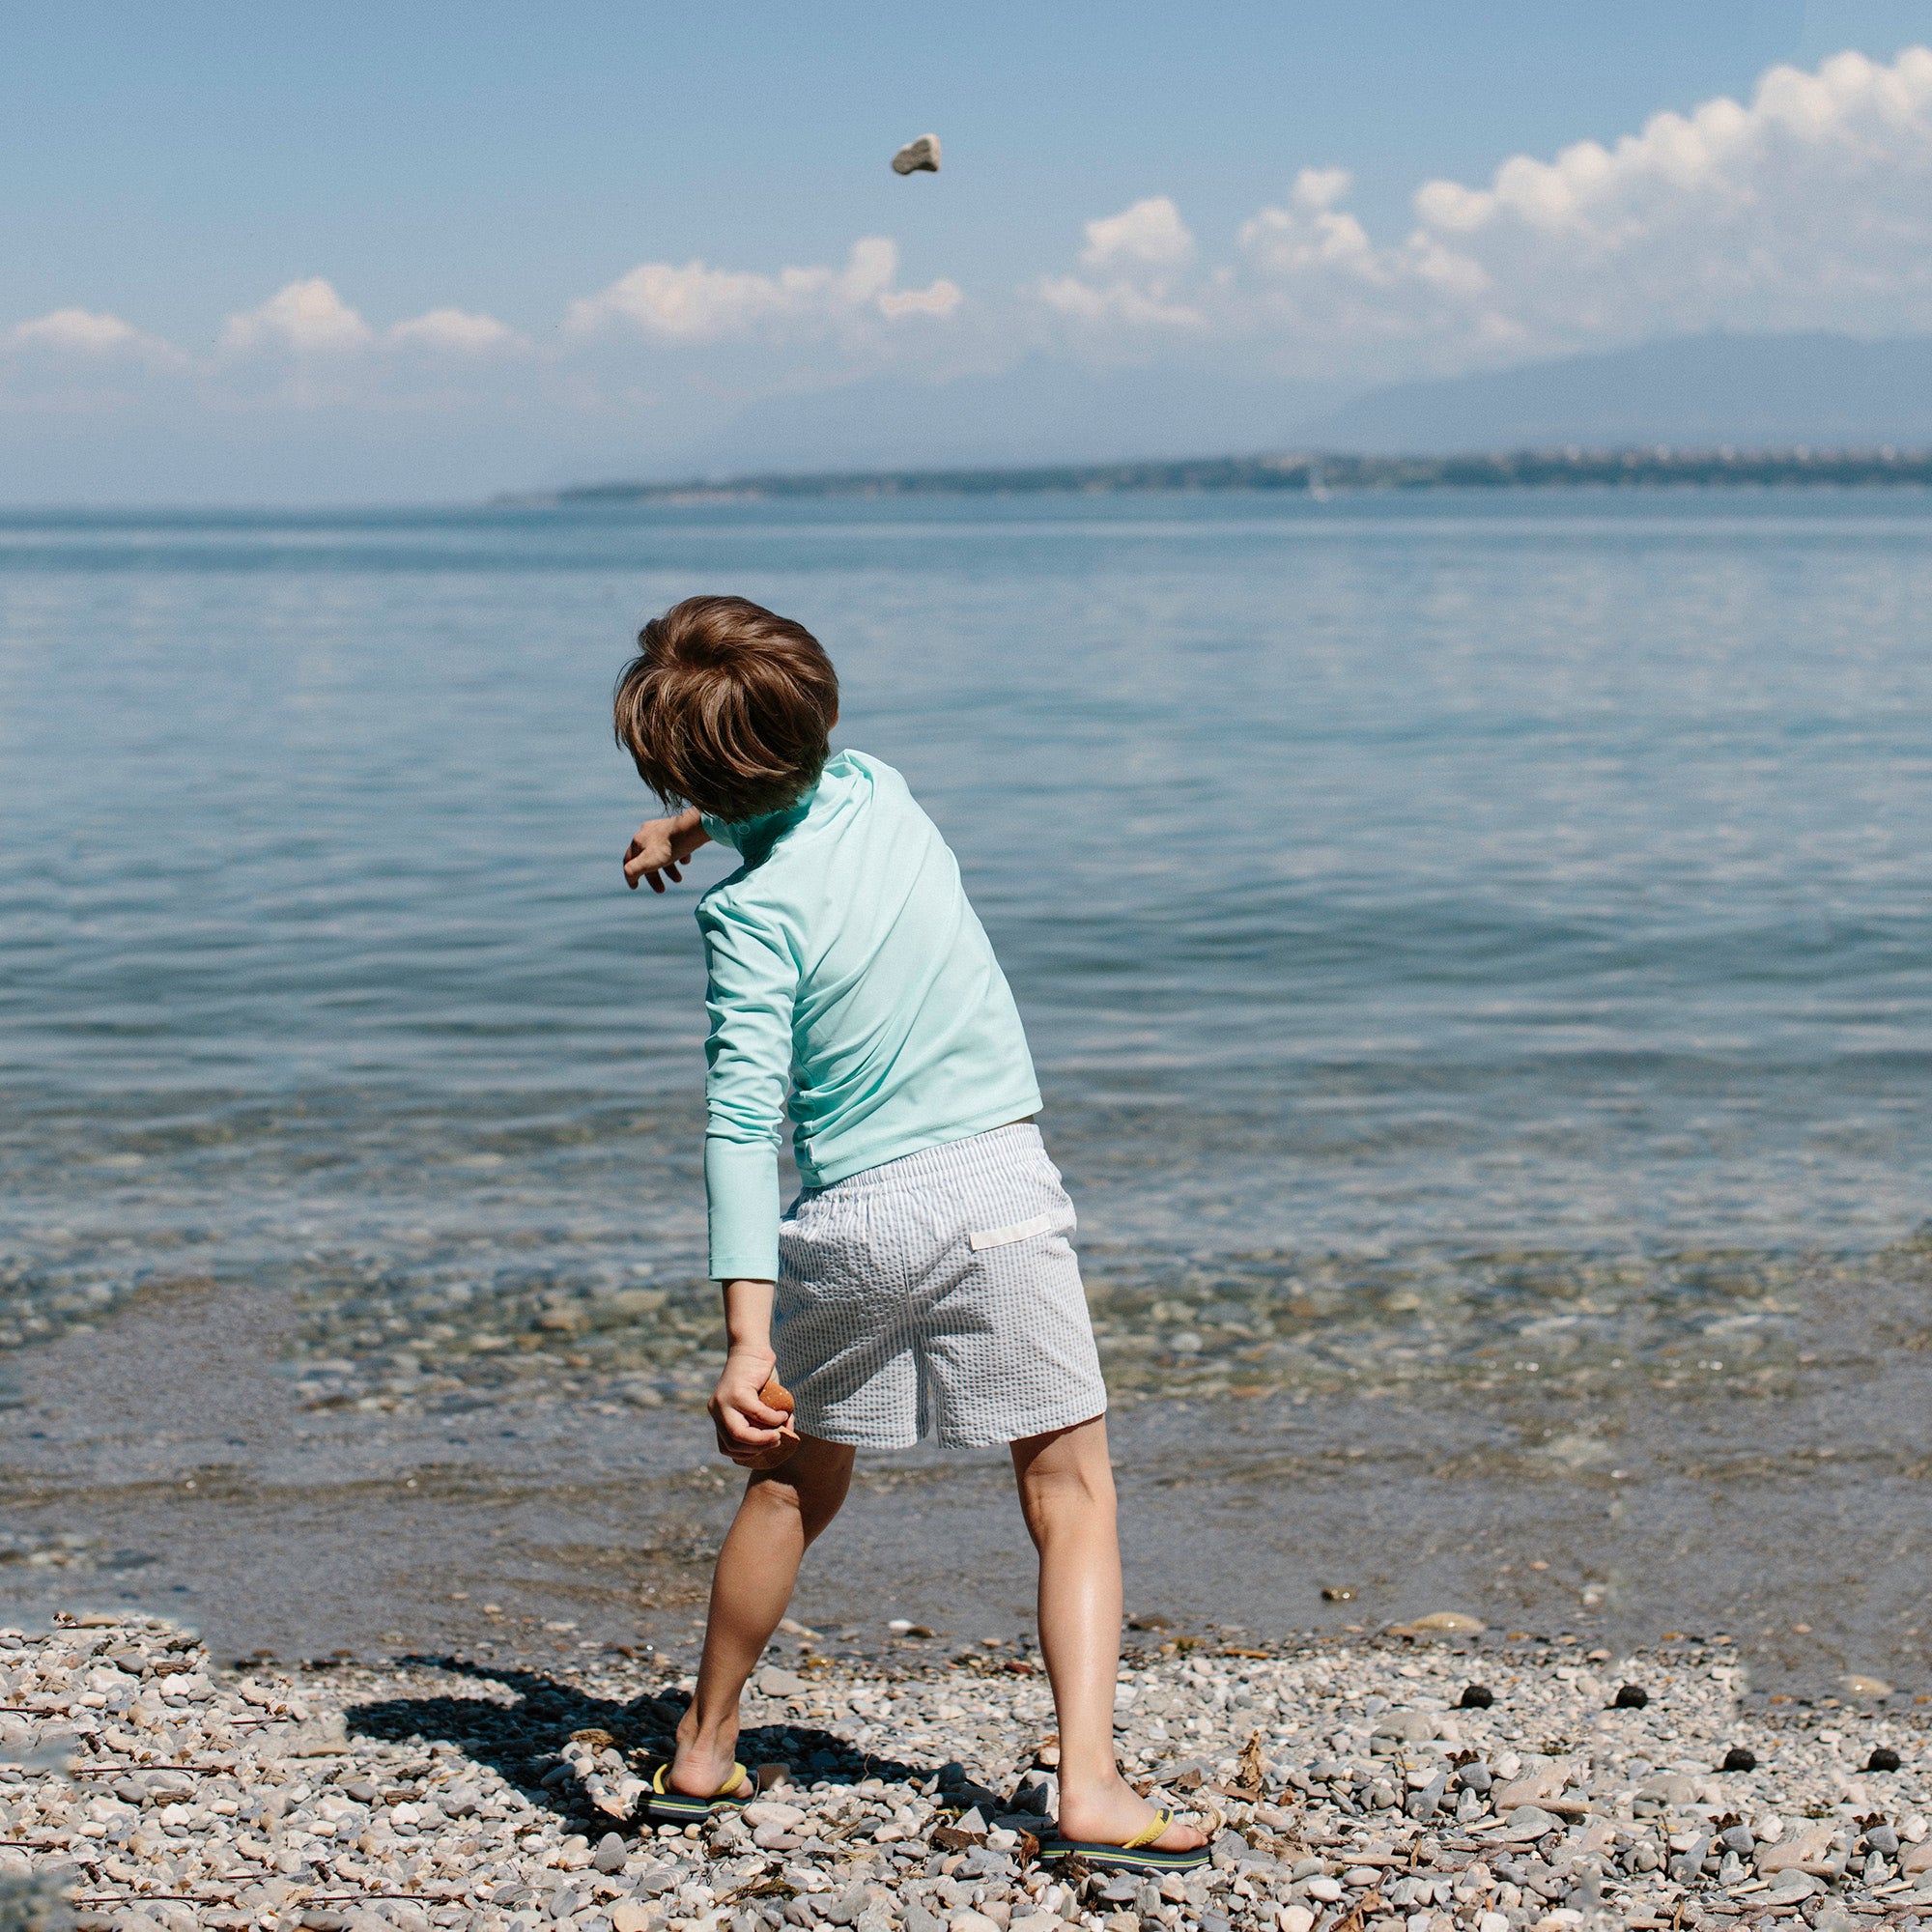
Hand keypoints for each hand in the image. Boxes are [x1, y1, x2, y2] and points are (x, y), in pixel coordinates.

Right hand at [624, 808, 709, 892]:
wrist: (692, 829)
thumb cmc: (669, 846)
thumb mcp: (647, 861)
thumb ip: (633, 870)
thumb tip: (629, 878)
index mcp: (638, 840)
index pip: (629, 860)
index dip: (631, 875)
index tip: (635, 887)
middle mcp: (648, 833)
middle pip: (648, 859)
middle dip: (655, 876)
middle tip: (661, 890)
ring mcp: (663, 829)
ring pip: (663, 854)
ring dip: (669, 869)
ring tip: (679, 880)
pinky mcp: (678, 829)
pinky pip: (676, 846)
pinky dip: (679, 856)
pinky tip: (685, 861)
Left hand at [708, 1343, 795, 1468]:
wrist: (753, 1348)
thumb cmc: (760, 1376)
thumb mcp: (764, 1403)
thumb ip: (770, 1420)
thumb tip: (787, 1436)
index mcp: (719, 1416)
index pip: (726, 1447)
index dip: (746, 1455)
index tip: (765, 1451)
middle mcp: (717, 1411)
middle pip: (732, 1445)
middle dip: (757, 1450)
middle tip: (777, 1442)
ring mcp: (724, 1402)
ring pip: (740, 1435)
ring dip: (763, 1439)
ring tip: (780, 1433)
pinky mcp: (737, 1393)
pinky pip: (757, 1414)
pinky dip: (773, 1419)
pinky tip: (784, 1415)